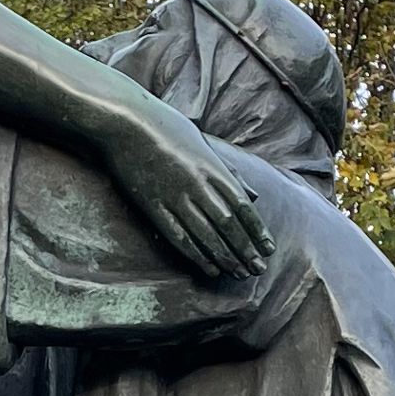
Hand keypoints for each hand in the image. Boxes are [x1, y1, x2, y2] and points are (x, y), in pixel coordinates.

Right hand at [103, 114, 272, 278]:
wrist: (125, 122)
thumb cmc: (166, 127)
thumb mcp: (204, 144)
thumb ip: (229, 171)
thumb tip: (254, 195)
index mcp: (212, 168)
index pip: (242, 206)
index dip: (257, 230)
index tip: (269, 248)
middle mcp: (197, 185)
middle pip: (228, 225)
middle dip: (246, 250)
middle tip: (259, 269)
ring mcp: (174, 198)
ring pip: (206, 236)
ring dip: (226, 258)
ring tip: (240, 273)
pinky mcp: (153, 207)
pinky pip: (179, 237)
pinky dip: (197, 256)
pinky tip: (210, 268)